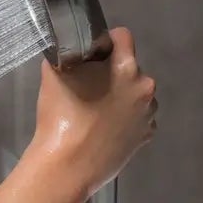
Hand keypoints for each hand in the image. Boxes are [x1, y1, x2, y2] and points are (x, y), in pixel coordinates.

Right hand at [24, 27, 156, 200]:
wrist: (67, 166)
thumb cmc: (61, 115)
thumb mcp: (54, 72)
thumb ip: (67, 53)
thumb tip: (72, 50)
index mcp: (127, 68)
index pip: (123, 37)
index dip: (106, 41)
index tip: (91, 54)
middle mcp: (145, 88)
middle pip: (130, 68)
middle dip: (112, 73)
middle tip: (88, 87)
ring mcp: (148, 115)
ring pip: (136, 94)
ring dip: (122, 96)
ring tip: (97, 112)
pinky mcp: (146, 137)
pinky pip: (137, 118)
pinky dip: (125, 119)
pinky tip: (105, 129)